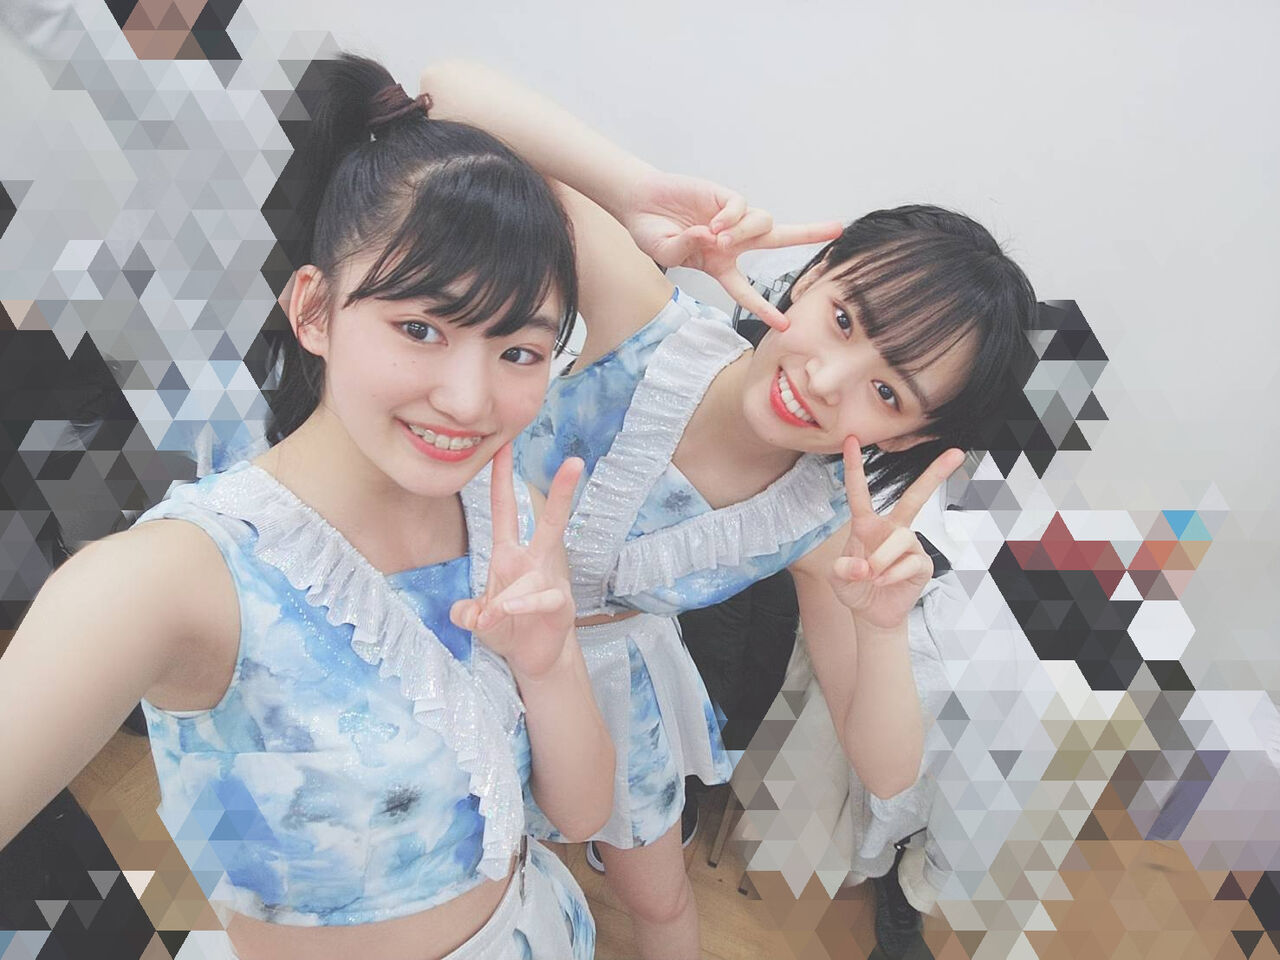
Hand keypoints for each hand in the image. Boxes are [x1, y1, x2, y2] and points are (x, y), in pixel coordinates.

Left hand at [450, 444, 582, 679]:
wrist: (532, 658)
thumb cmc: (505, 628)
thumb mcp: (477, 619)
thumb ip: (468, 614)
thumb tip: (468, 614)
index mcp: (508, 555)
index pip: (504, 510)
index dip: (502, 479)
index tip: (503, 446)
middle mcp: (533, 561)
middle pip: (550, 521)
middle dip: (563, 492)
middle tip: (575, 462)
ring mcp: (550, 581)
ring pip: (536, 571)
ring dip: (509, 597)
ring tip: (494, 617)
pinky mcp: (560, 604)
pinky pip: (542, 599)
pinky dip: (522, 606)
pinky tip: (507, 612)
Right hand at [622, 170, 841, 329]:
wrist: (640, 202)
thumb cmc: (652, 232)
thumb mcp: (665, 253)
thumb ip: (685, 250)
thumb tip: (712, 237)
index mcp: (719, 265)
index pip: (746, 292)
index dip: (764, 309)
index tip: (784, 326)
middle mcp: (732, 242)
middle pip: (779, 239)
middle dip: (808, 233)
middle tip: (837, 229)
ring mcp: (731, 218)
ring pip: (762, 224)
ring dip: (744, 233)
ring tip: (718, 236)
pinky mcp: (725, 197)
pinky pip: (742, 207)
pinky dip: (732, 216)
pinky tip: (712, 221)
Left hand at [829, 437, 964, 628]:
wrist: (871, 614)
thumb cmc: (854, 588)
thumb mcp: (837, 579)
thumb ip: (842, 569)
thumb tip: (863, 565)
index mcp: (867, 524)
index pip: (859, 492)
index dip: (854, 467)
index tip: (850, 440)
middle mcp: (891, 529)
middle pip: (914, 498)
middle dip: (935, 475)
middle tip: (956, 453)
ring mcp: (910, 545)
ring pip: (901, 539)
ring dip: (881, 560)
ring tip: (872, 576)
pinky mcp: (922, 564)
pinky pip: (909, 563)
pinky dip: (892, 576)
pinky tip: (884, 583)